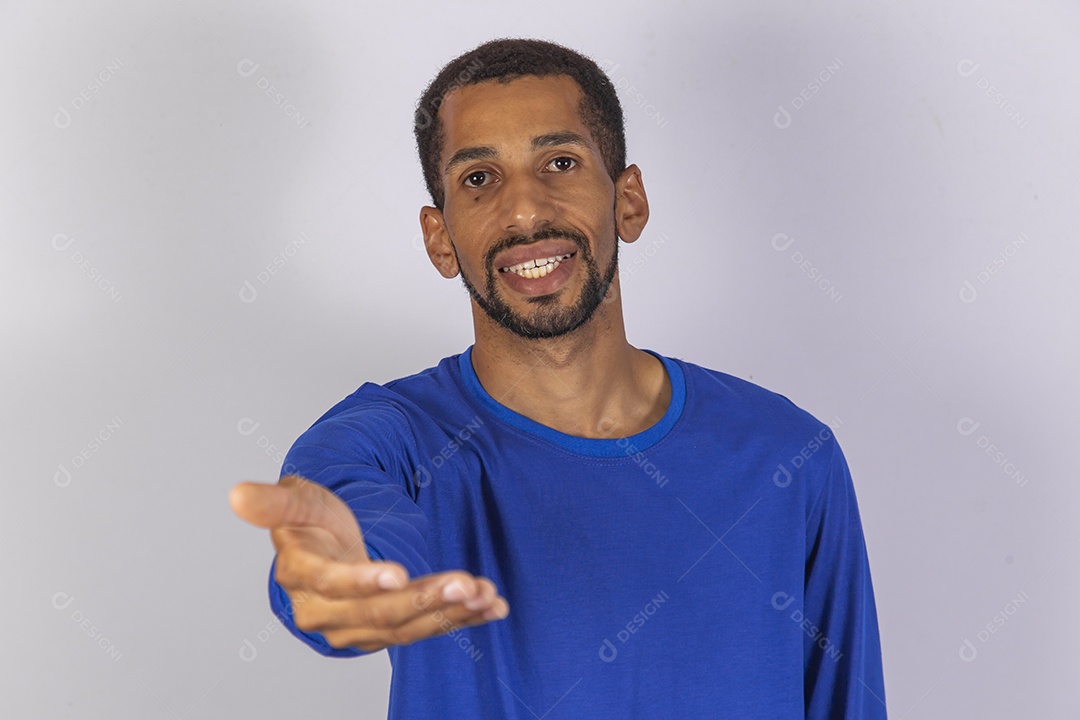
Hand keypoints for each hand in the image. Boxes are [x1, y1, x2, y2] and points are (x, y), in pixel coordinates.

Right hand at [229, 474, 508, 651]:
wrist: (324, 541)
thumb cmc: (310, 518)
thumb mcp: (294, 501)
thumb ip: (272, 502)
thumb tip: (237, 494)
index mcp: (303, 577)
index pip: (334, 584)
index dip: (364, 580)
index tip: (398, 571)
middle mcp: (327, 612)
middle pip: (378, 612)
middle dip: (423, 598)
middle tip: (464, 582)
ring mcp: (357, 626)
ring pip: (406, 626)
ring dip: (448, 612)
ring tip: (485, 594)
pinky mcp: (386, 630)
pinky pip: (424, 628)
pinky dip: (460, 619)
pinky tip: (492, 607)